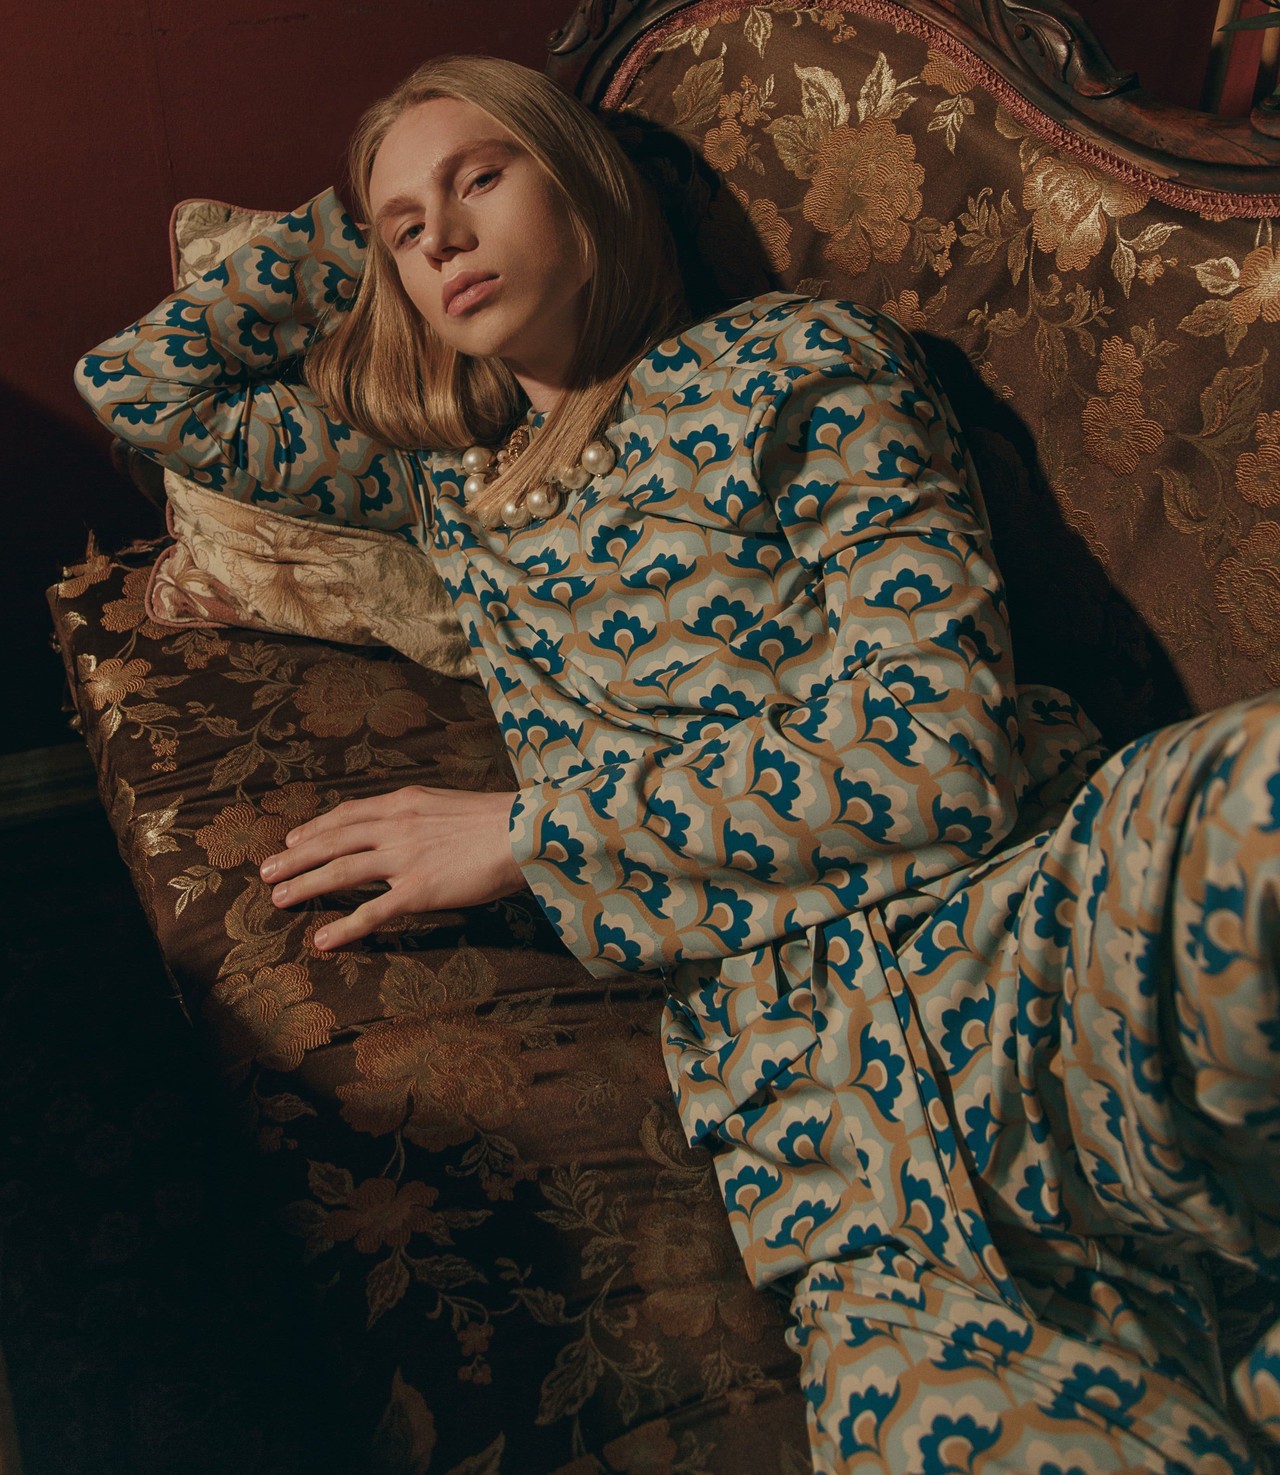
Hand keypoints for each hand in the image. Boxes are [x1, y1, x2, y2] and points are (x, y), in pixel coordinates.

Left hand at [259, 785, 522, 949]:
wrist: (525, 831)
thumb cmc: (499, 820)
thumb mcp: (450, 803)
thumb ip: (422, 815)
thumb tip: (411, 826)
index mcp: (404, 802)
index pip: (348, 814)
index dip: (316, 827)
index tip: (293, 837)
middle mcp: (396, 827)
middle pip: (332, 841)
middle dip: (295, 857)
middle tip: (267, 871)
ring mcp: (404, 859)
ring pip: (340, 872)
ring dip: (305, 885)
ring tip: (278, 898)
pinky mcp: (418, 891)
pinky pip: (371, 912)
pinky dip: (343, 927)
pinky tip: (322, 941)